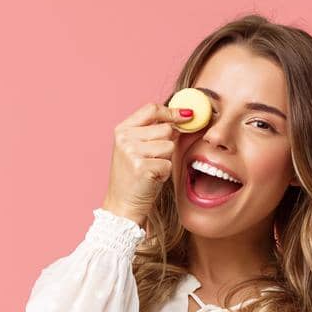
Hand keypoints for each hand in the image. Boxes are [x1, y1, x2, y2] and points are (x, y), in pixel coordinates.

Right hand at [101, 102, 190, 225]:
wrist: (123, 203)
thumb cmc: (136, 176)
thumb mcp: (139, 148)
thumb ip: (155, 131)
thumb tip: (186, 116)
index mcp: (123, 129)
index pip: (152, 109)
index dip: (172, 112)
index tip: (188, 115)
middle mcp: (124, 138)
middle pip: (166, 129)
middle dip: (168, 143)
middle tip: (156, 158)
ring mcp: (131, 152)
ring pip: (169, 146)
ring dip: (167, 159)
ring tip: (152, 168)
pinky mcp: (141, 167)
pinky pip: (168, 163)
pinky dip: (165, 172)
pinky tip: (153, 178)